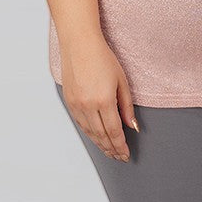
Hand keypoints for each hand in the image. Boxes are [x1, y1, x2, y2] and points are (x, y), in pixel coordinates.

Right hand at [60, 39, 138, 162]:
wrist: (79, 44)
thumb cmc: (102, 58)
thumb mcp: (122, 81)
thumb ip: (126, 106)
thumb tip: (132, 126)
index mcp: (104, 100)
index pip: (114, 131)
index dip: (120, 145)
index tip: (125, 154)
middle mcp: (88, 105)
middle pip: (101, 135)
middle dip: (111, 148)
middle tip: (119, 157)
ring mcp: (76, 104)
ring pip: (89, 132)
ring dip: (100, 144)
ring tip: (109, 152)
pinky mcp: (69, 101)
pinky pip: (80, 123)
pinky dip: (89, 133)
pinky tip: (96, 138)